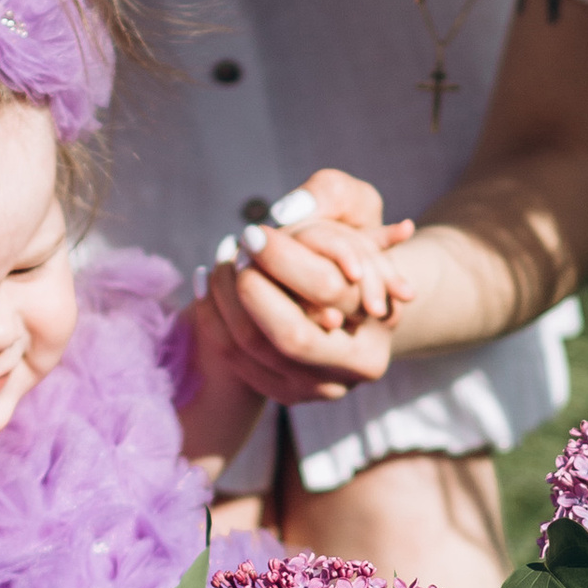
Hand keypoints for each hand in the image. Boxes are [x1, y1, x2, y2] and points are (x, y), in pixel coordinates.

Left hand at [199, 170, 416, 405]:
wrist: (351, 293)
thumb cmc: (350, 236)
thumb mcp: (355, 203)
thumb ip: (331, 195)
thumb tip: (288, 210)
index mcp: (382, 319)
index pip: (328, 291)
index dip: (285, 260)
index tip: (254, 232)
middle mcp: (355, 364)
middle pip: (291, 335)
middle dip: (250, 287)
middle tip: (232, 249)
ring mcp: (319, 386)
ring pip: (255, 349)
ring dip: (225, 299)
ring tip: (219, 259)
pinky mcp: (283, 392)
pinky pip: (235, 360)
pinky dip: (213, 318)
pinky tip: (205, 282)